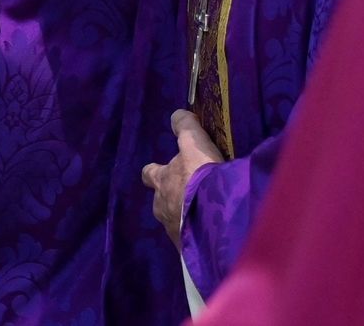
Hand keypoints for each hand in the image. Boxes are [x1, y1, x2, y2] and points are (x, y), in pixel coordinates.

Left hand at [140, 109, 224, 242]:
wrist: (214, 217)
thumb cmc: (201, 176)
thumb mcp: (195, 144)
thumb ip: (186, 128)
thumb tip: (177, 113)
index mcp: (161, 180)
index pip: (149, 173)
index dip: (155, 171)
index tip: (163, 170)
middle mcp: (161, 206)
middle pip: (161, 201)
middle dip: (172, 199)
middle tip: (189, 196)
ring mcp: (173, 230)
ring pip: (175, 222)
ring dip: (186, 218)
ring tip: (205, 216)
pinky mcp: (186, 249)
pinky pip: (189, 241)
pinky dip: (197, 236)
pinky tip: (211, 234)